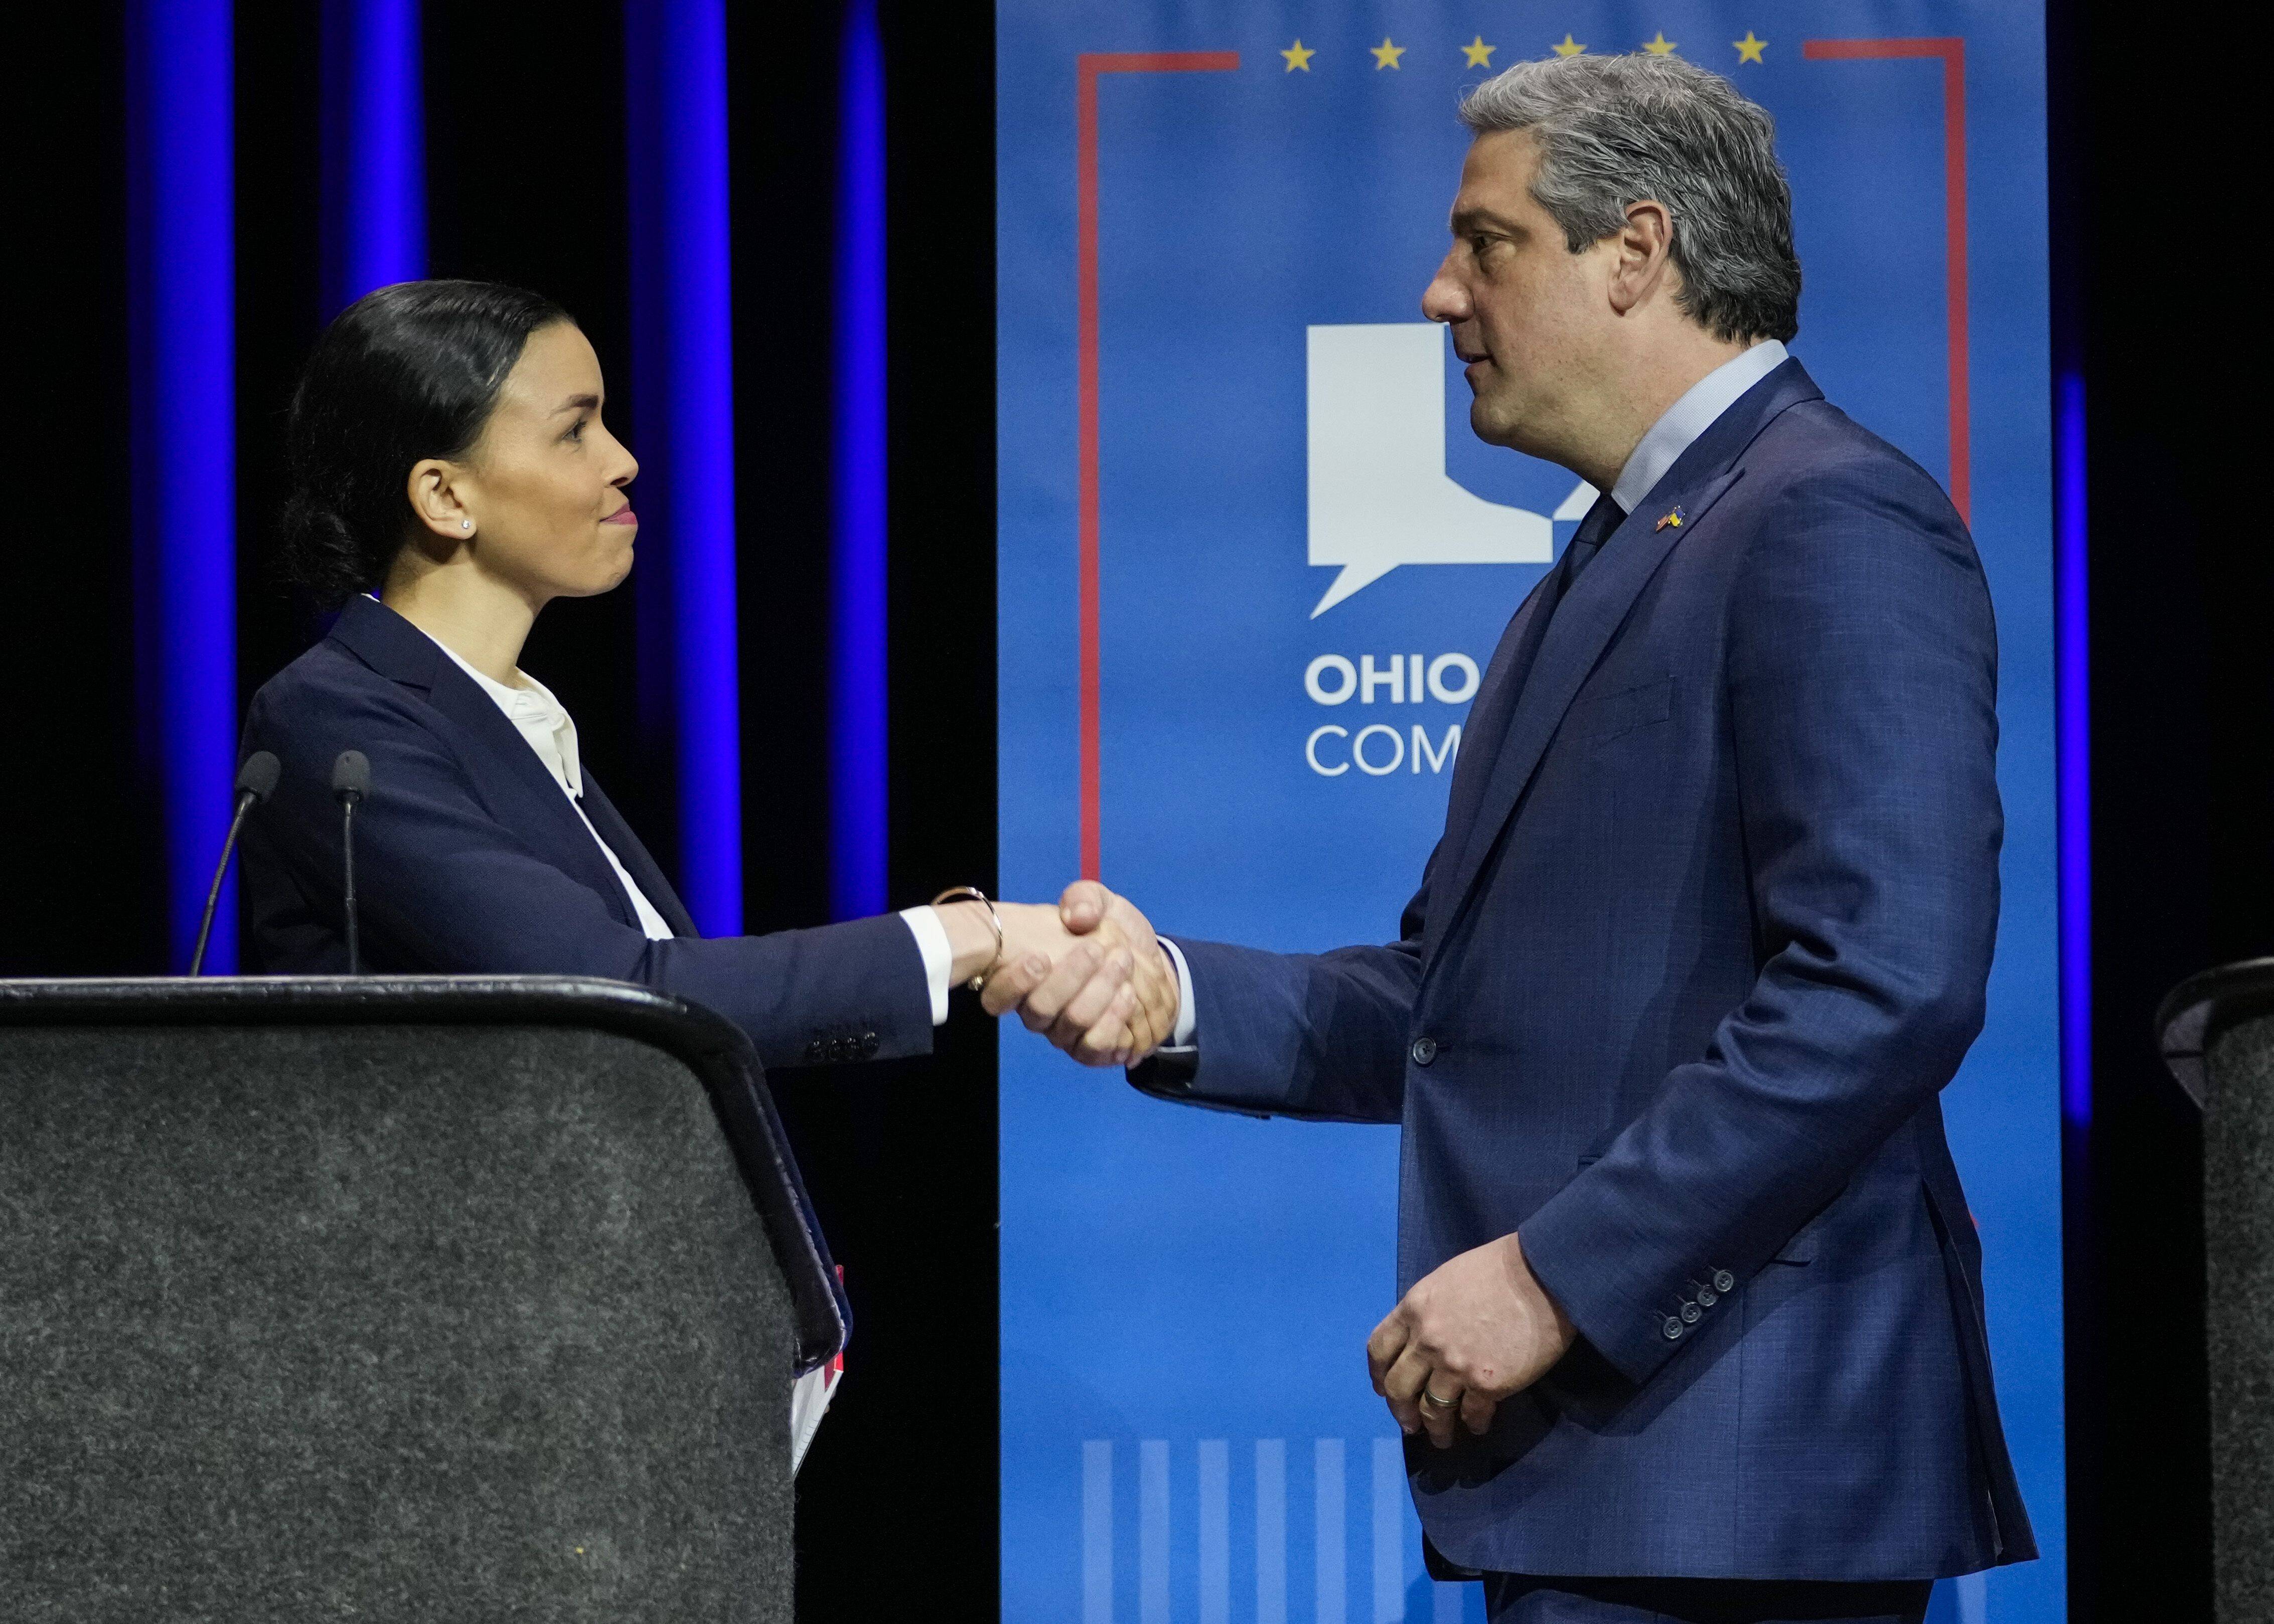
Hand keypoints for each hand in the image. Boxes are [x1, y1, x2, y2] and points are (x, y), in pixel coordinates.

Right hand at [980, 883, 1178, 1065]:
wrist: (1147, 961)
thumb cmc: (1109, 933)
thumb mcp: (1100, 904)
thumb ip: (1084, 899)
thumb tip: (1077, 916)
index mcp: (1024, 978)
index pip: (998, 996)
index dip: (1013, 983)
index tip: (1041, 956)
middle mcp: (1037, 1012)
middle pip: (1039, 1009)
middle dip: (1070, 978)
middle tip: (1097, 948)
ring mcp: (1063, 1033)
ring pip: (1071, 1024)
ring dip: (1099, 993)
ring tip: (1122, 963)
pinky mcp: (1090, 1050)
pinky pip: (1095, 1047)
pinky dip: (1113, 1021)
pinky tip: (1127, 996)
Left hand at [1366, 1232, 1574, 1448]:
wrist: (1542, 1275)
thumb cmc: (1499, 1268)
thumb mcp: (1447, 1280)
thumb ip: (1429, 1311)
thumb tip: (1424, 1336)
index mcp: (1413, 1308)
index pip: (1379, 1349)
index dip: (1378, 1375)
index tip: (1383, 1389)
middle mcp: (1426, 1340)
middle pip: (1399, 1387)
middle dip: (1401, 1412)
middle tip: (1409, 1425)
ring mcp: (1454, 1365)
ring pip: (1432, 1410)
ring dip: (1436, 1430)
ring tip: (1441, 1440)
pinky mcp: (1486, 1384)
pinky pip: (1472, 1414)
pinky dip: (1473, 1424)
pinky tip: (1477, 1427)